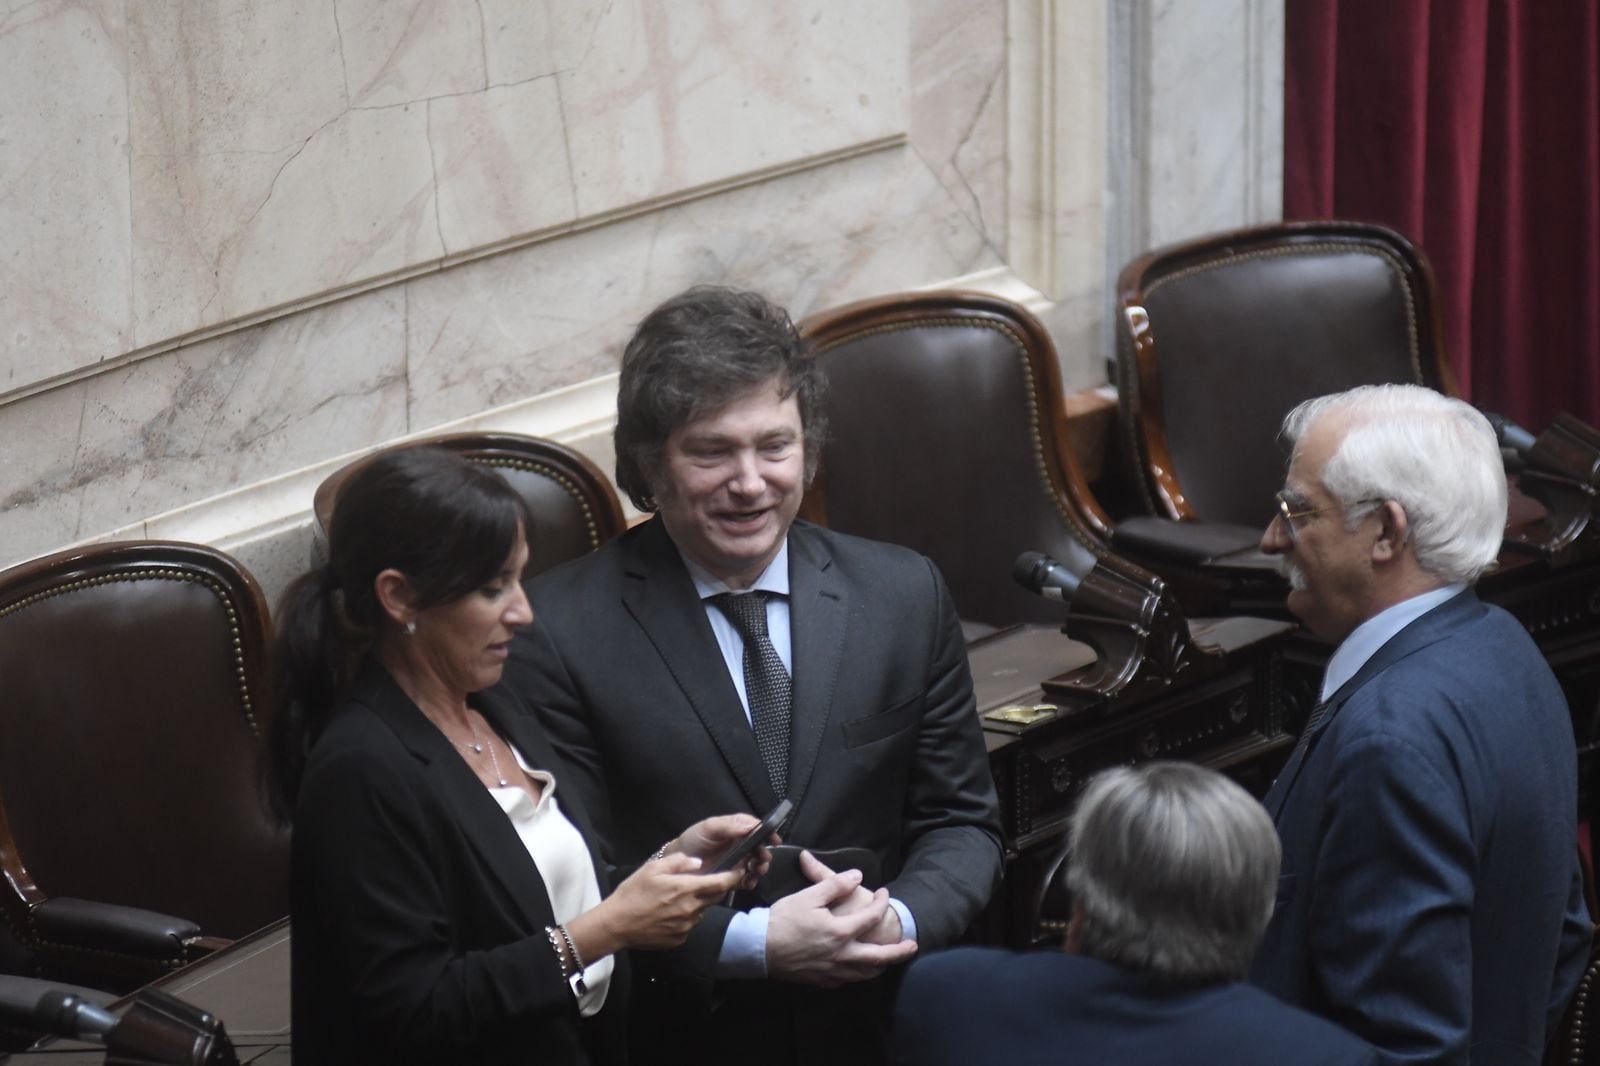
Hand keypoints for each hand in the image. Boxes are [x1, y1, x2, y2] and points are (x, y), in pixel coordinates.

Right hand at [571, 853, 743, 957]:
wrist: (616, 925)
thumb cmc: (632, 893)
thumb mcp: (653, 869)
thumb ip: (679, 862)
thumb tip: (699, 863)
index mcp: (686, 889)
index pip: (721, 883)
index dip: (734, 876)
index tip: (740, 871)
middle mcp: (691, 909)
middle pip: (714, 897)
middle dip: (714, 888)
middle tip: (701, 882)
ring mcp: (686, 927)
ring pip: (701, 911)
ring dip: (697, 903)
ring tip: (675, 899)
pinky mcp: (680, 939)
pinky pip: (690, 925)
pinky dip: (686, 918)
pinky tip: (668, 914)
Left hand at [672, 813, 774, 889]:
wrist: (677, 865)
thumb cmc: (693, 841)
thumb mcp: (708, 828)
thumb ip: (728, 826)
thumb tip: (751, 826)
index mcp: (735, 829)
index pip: (755, 828)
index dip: (767, 832)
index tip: (774, 839)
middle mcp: (740, 845)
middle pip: (759, 848)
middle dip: (764, 854)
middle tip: (763, 859)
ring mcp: (738, 862)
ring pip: (756, 864)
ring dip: (760, 868)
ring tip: (756, 871)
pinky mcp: (733, 877)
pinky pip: (747, 879)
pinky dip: (751, 881)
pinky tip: (748, 882)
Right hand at [766, 852, 916, 986]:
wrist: (758, 948)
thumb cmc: (782, 920)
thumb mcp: (809, 895)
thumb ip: (834, 884)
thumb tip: (855, 875)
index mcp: (840, 932)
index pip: (871, 917)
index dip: (881, 902)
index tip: (884, 893)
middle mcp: (841, 955)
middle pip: (879, 957)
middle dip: (899, 952)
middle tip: (912, 945)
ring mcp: (832, 971)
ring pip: (865, 973)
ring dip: (881, 966)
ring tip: (889, 960)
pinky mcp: (821, 980)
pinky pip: (847, 980)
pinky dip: (859, 974)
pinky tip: (858, 969)